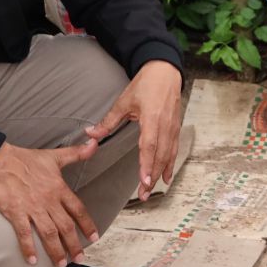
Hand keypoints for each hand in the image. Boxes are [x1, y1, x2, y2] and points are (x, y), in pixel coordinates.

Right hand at [0, 140, 102, 265]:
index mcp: (59, 188)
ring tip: (61, 264)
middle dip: (74, 245)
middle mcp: (48, 200)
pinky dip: (28, 248)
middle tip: (80, 259)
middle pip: (66, 226)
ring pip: (49, 233)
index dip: (87, 225)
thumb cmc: (25, 159)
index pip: (78, 210)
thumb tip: (94, 144)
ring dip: (56, 250)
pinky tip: (32, 261)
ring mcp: (32, 208)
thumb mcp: (54, 156)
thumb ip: (76, 154)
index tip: (93, 238)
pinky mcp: (15, 212)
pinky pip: (24, 234)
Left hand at [84, 61, 183, 199]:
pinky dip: (170, 164)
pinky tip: (166, 176)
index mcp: (151, 118)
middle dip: (152, 177)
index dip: (147, 165)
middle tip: (144, 194)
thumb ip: (108, 121)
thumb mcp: (124, 101)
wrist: (165, 71)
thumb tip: (90, 133)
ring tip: (152, 190)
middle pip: (159, 156)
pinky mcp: (176, 128)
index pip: (149, 146)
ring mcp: (173, 127)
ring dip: (161, 173)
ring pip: (168, 155)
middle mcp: (165, 125)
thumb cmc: (146, 84)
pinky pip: (174, 150)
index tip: (144, 181)